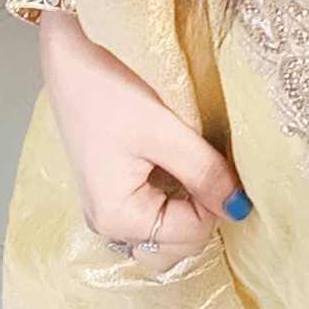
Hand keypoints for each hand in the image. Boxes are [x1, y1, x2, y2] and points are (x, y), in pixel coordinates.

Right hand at [39, 9, 251, 272]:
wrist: (69, 62)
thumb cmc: (108, 92)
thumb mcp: (164, 131)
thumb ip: (204, 172)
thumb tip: (239, 207)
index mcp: (118, 218)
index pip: (191, 234)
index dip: (214, 202)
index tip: (216, 163)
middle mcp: (107, 225)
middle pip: (173, 246)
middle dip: (200, 214)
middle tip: (205, 167)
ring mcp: (104, 211)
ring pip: (161, 235)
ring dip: (185, 210)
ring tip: (189, 168)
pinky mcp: (107, 193)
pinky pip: (148, 215)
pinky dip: (170, 200)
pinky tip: (173, 166)